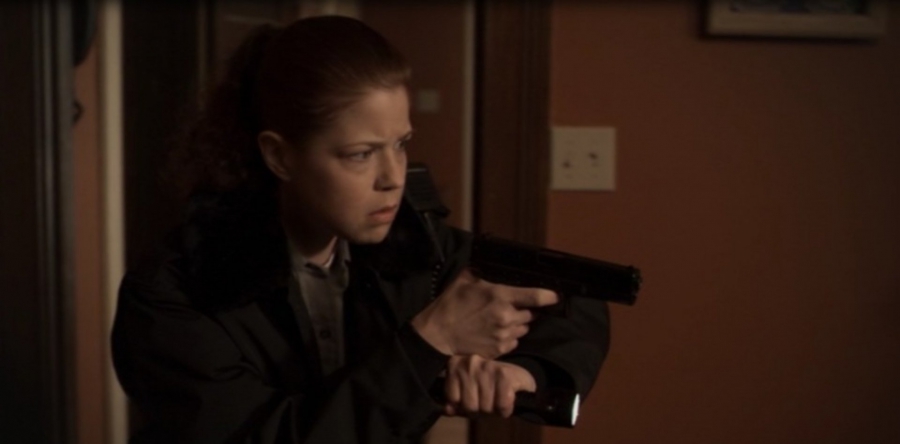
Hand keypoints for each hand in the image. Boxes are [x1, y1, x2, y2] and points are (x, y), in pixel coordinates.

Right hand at [411, 269, 557, 358]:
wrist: (438, 334)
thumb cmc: (450, 304)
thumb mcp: (466, 280)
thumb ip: (484, 271)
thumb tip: (492, 262)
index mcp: (500, 296)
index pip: (536, 297)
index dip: (550, 296)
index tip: (556, 296)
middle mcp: (506, 317)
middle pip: (531, 314)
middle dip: (525, 310)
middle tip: (510, 307)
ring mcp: (504, 335)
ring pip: (523, 329)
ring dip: (517, 324)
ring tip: (500, 320)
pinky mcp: (499, 350)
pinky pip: (514, 342)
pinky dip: (509, 337)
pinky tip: (495, 332)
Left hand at [443, 355, 535, 417]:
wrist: (521, 377)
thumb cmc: (491, 386)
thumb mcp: (468, 392)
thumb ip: (455, 402)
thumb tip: (447, 410)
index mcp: (456, 364)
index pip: (452, 399)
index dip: (464, 406)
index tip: (474, 399)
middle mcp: (469, 363)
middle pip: (469, 406)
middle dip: (480, 410)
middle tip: (489, 401)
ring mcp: (486, 367)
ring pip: (485, 408)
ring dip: (494, 411)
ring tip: (498, 400)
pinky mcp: (503, 374)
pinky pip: (501, 406)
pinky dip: (506, 410)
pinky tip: (508, 400)